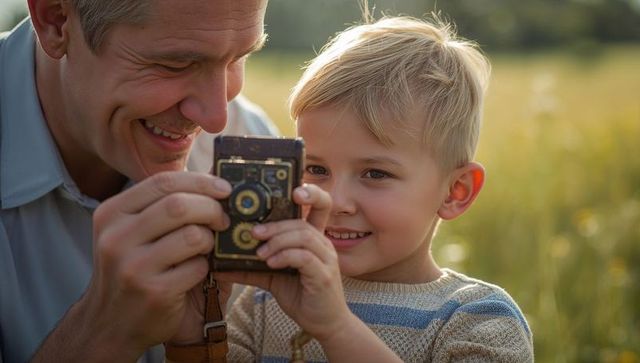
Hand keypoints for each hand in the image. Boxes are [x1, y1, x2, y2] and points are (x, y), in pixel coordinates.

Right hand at [82, 172, 231, 356]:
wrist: (109, 325)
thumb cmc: (132, 270)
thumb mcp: (132, 232)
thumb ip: (162, 206)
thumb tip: (212, 180)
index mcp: (111, 214)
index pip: (162, 182)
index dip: (200, 181)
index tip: (224, 188)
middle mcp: (117, 238)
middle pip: (179, 205)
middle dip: (211, 208)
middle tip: (223, 219)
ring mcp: (133, 266)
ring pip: (193, 235)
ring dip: (209, 239)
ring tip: (206, 247)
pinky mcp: (154, 292)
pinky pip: (197, 267)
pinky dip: (204, 267)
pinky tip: (194, 273)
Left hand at [216, 184, 351, 341]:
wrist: (325, 325)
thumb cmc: (302, 296)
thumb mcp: (273, 278)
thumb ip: (252, 268)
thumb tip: (221, 263)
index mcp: (313, 239)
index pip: (320, 205)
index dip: (311, 192)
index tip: (293, 191)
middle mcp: (323, 244)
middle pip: (302, 221)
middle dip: (276, 224)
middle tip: (254, 232)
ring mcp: (327, 259)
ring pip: (303, 235)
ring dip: (277, 240)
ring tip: (259, 252)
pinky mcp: (324, 275)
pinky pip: (304, 257)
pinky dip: (284, 256)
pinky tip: (270, 263)